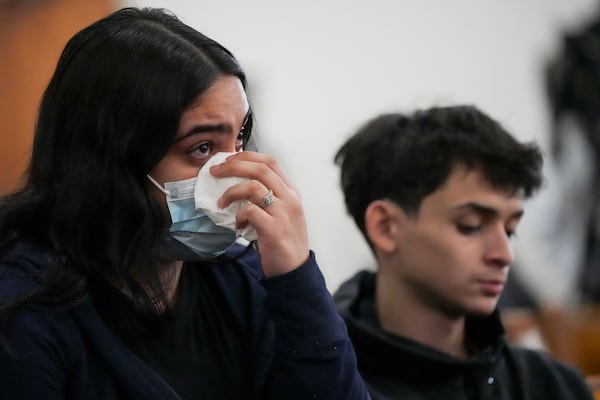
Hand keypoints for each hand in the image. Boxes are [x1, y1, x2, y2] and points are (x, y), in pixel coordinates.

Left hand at [210, 151, 308, 276]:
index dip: (247, 156)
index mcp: (291, 192)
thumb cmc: (284, 241)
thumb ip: (268, 197)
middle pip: (260, 169)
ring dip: (231, 192)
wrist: (295, 270)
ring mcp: (283, 213)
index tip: (229, 160)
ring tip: (222, 203)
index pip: (270, 162)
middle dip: (233, 166)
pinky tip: (238, 226)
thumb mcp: (282, 213)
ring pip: (253, 187)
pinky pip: (249, 212)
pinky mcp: (273, 229)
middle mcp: (290, 199)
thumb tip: (239, 183)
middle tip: (216, 172)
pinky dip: (238, 216)